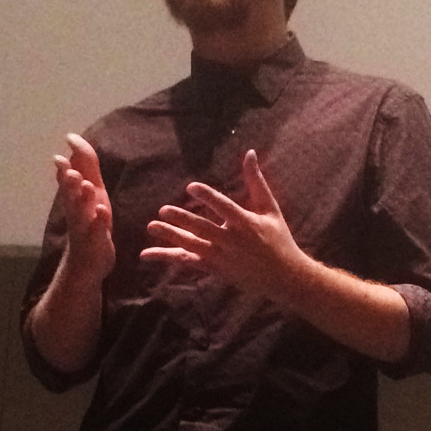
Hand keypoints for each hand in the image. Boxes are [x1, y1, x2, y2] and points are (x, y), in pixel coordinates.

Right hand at [52, 133, 114, 280]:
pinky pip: (97, 231)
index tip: (69, 138)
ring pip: (80, 211)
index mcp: (76, 198)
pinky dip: (99, 222)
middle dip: (69, 179)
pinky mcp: (95, 242)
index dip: (70, 158)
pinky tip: (102, 213)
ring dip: (83, 198)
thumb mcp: (89, 195)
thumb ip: (84, 170)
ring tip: (86, 185)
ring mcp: (84, 227)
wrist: (87, 262)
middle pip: (70, 193)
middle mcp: (76, 210)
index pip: (69, 176)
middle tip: (65, 163)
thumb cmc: (89, 224)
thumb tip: (74, 145)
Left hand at [142, 149, 302, 299]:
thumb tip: (249, 153)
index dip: (208, 197)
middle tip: (163, 210)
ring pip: (191, 246)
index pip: (224, 208)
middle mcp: (232, 241)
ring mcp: (221, 257)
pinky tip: (146, 254)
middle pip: (203, 230)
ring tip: (151, 227)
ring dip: (170, 237)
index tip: (191, 187)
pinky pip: (187, 262)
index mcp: (246, 224)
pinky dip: (167, 257)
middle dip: (182, 220)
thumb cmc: (278, 239)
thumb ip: (256, 181)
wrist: (284, 277)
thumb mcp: (270, 209)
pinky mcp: (214, 269)